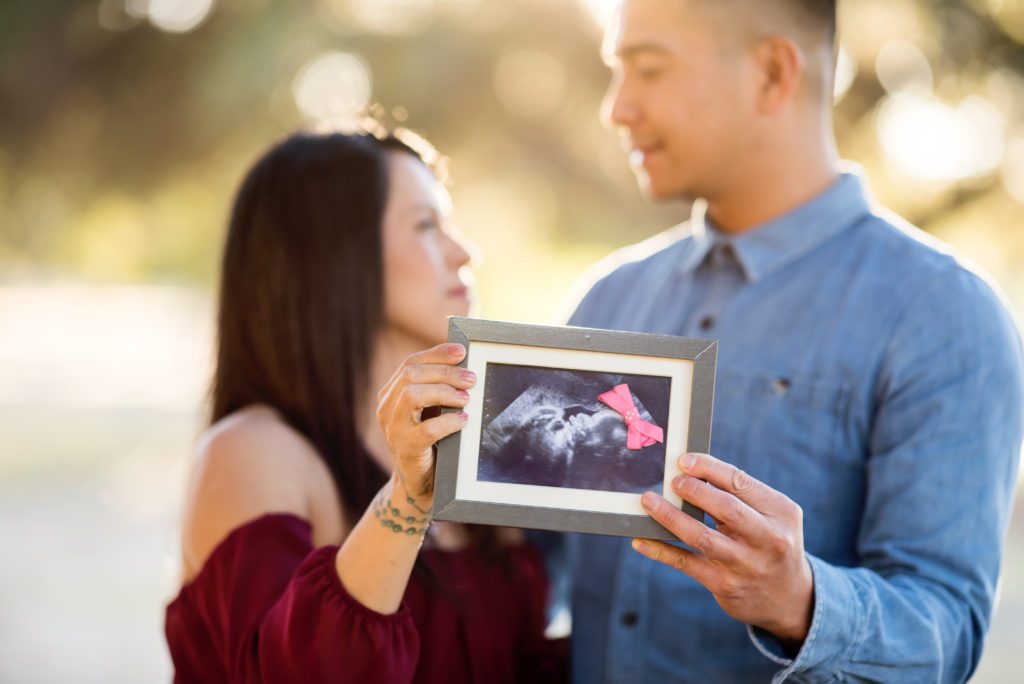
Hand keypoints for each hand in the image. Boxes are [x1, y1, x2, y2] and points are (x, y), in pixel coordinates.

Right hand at [376, 343, 473, 508]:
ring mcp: (392, 430)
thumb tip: (464, 363)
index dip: (436, 354)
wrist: (420, 484)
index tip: (462, 351)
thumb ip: (438, 389)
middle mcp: (386, 409)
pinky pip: (426, 430)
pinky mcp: (405, 450)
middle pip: (411, 375)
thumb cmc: (431, 442)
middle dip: (445, 372)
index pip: (410, 364)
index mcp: (391, 395)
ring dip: (444, 392)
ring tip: (466, 399)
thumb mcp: (431, 411)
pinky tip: (463, 421)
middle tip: (471, 379)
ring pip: (412, 395)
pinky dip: (449, 422)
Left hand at [632, 452, 813, 644]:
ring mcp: (746, 565)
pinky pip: (687, 564)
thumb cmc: (770, 543)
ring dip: (671, 517)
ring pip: (702, 537)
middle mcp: (768, 539)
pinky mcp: (725, 585)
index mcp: (781, 512)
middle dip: (694, 491)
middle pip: (726, 508)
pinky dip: (660, 551)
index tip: (683, 461)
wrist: (789, 599)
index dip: (709, 468)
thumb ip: (740, 496)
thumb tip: (692, 472)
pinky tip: (641, 541)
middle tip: (671, 480)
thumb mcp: (771, 517)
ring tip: (649, 501)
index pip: (740, 483)